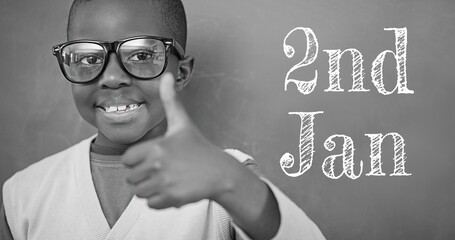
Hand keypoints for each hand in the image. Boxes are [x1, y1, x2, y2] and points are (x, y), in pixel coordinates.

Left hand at [121, 73, 242, 208]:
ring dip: (150, 189)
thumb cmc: (199, 147)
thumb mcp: (183, 123)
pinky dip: (159, 201)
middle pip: (131, 178)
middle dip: (144, 176)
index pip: (127, 160)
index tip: (152, 158)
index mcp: (156, 146)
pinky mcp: (172, 199)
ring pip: (139, 193)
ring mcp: (165, 183)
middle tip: (163, 170)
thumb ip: (170, 100)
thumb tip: (166, 75)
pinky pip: (151, 205)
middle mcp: (157, 165)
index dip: (137, 160)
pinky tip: (173, 190)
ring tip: (167, 180)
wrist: (220, 172)